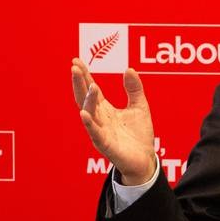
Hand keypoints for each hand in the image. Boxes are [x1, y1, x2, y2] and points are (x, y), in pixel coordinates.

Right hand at [71, 58, 156, 184]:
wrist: (145, 160)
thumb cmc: (139, 135)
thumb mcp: (140, 106)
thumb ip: (134, 88)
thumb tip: (128, 68)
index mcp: (105, 110)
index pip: (91, 89)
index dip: (84, 75)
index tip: (76, 60)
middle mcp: (100, 119)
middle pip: (86, 98)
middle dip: (79, 83)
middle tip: (74, 67)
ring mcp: (101, 132)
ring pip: (90, 114)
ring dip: (88, 99)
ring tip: (90, 85)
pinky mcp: (106, 145)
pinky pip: (95, 134)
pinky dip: (89, 124)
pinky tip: (84, 114)